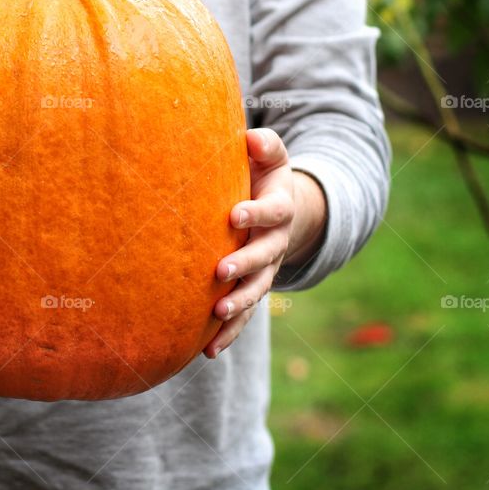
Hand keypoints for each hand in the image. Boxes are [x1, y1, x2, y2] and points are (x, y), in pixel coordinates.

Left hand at [204, 128, 325, 357]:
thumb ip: (264, 145)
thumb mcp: (270, 155)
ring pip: (255, 292)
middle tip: (220, 271)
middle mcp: (275, 243)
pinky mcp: (252, 290)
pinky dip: (228, 334)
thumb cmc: (264, 176)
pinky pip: (244, 316)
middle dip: (244, 265)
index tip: (233, 213)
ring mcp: (265, 270)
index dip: (256, 213)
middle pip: (264, 258)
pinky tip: (208, 351)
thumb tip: (249, 138)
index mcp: (280, 209)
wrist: (280, 210)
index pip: (272, 212)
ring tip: (217, 314)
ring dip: (238, 305)